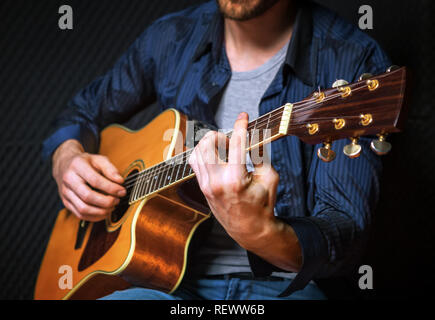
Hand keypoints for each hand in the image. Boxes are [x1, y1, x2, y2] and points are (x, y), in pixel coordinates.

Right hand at [52, 139, 125, 221]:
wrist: (65, 165)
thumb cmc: (86, 163)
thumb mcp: (99, 159)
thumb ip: (110, 169)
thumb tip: (120, 181)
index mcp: (77, 165)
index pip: (95, 180)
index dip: (111, 188)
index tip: (122, 191)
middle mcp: (68, 179)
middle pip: (87, 196)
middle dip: (106, 201)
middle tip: (117, 200)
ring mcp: (65, 192)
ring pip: (83, 209)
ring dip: (101, 211)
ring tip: (112, 207)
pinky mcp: (66, 202)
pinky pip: (80, 215)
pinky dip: (94, 217)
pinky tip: (104, 212)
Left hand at [188, 113, 278, 249]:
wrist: (249, 229)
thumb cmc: (263, 204)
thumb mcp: (270, 177)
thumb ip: (260, 154)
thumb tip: (254, 134)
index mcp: (235, 179)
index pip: (236, 143)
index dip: (240, 125)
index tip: (243, 116)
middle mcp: (216, 181)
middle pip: (208, 143)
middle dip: (220, 135)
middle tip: (232, 142)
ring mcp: (206, 185)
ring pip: (197, 151)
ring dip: (210, 143)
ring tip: (224, 150)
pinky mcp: (202, 187)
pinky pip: (195, 162)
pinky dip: (203, 153)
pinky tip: (216, 156)